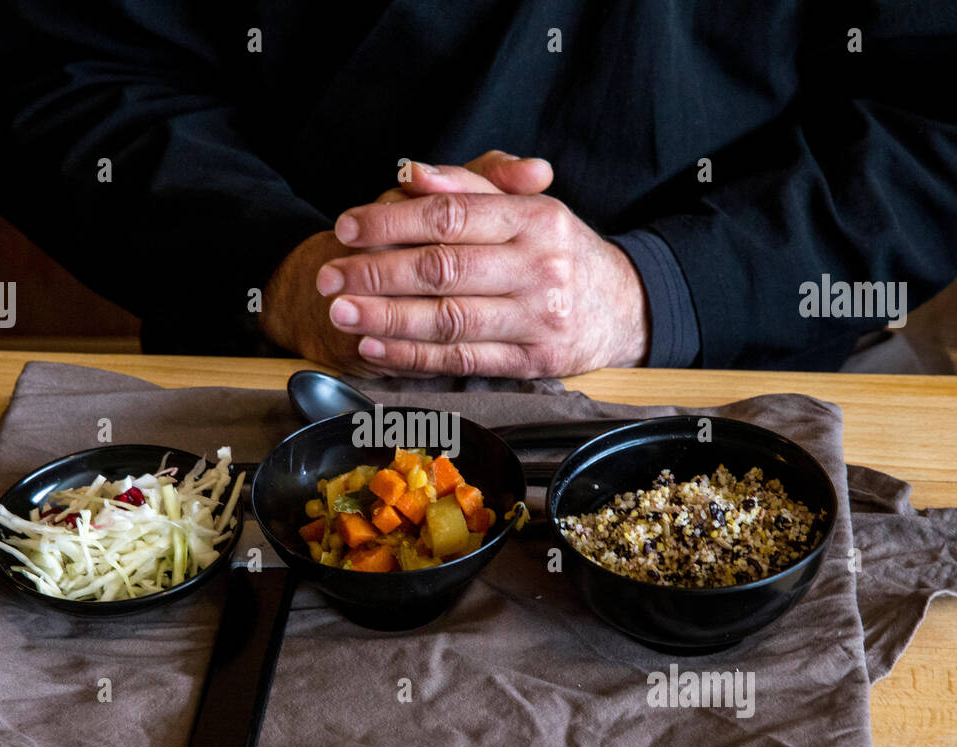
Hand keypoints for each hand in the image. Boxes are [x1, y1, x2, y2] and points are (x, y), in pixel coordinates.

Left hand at [319, 180, 650, 376]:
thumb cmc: (561, 251)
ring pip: (448, 319)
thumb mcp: (528, 206)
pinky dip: (413, 356)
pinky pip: (462, 360)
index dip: (391, 221)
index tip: (346, 226)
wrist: (626, 308)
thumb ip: (469, 186)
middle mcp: (540, 267)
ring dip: (386, 317)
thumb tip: (412, 174)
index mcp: (536, 217)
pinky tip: (376, 346)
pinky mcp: (534, 362)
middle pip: (442, 269)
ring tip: (341, 312)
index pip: (450, 215)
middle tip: (330, 274)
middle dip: (376, 272)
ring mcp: (539, 319)